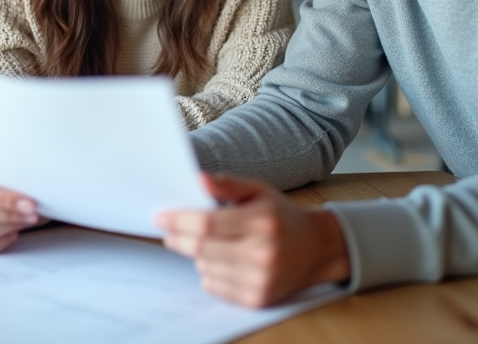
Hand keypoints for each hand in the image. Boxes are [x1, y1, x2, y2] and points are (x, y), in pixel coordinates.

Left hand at [156, 173, 350, 306]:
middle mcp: (263, 253)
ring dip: (196, 255)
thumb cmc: (281, 216)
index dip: (179, 220)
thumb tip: (199, 179)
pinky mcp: (258, 298)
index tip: (161, 217)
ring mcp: (261, 279)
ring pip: (205, 268)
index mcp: (262, 221)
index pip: (207, 223)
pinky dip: (209, 273)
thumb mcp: (259, 190)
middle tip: (169, 232)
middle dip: (179, 239)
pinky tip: (219, 261)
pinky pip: (216, 287)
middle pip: (202, 248)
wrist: (316, 248)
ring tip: (205, 245)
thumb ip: (228, 184)